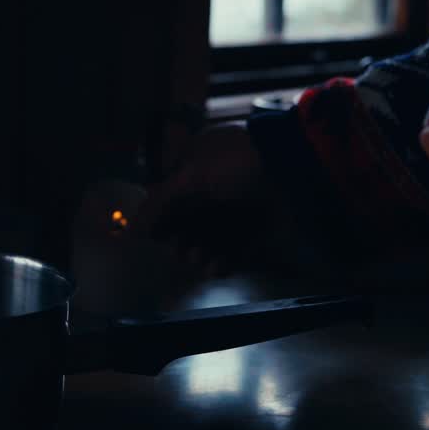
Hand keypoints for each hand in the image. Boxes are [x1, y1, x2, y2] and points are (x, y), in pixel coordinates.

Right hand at [138, 122, 288, 275]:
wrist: (297, 168)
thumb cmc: (238, 163)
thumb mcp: (191, 177)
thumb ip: (159, 204)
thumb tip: (131, 230)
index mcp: (196, 162)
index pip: (168, 194)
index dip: (160, 219)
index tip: (155, 239)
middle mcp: (214, 184)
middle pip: (187, 220)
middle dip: (181, 240)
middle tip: (181, 254)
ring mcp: (237, 205)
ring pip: (209, 236)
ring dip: (200, 252)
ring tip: (201, 262)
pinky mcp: (257, 226)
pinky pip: (233, 247)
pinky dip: (224, 258)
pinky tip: (219, 267)